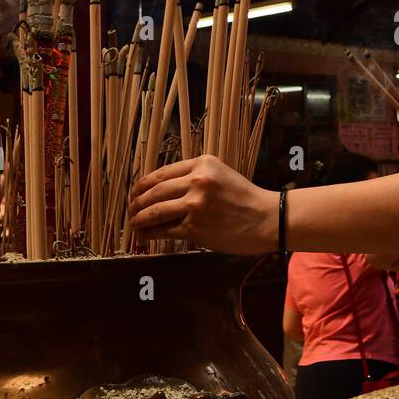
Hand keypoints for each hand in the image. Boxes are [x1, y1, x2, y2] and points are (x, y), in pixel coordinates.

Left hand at [127, 155, 276, 253]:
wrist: (268, 219)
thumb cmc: (246, 199)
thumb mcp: (221, 175)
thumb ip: (196, 177)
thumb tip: (163, 191)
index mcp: (203, 164)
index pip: (162, 173)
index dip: (143, 185)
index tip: (136, 192)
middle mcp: (197, 181)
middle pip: (154, 191)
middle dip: (137, 202)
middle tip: (130, 210)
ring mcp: (195, 204)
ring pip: (155, 211)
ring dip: (139, 219)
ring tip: (134, 223)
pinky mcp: (195, 227)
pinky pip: (164, 230)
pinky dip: (151, 233)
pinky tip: (146, 235)